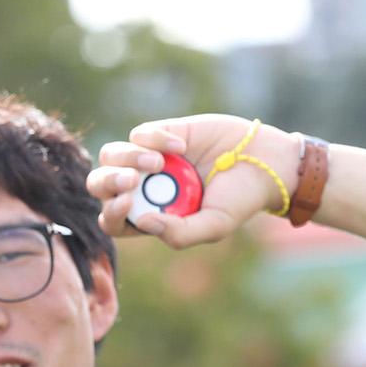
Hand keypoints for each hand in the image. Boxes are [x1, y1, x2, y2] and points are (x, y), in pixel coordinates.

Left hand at [88, 115, 300, 248]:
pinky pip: (138, 134)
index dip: (111, 213)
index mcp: (149, 216)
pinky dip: (155, 138)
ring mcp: (148, 160)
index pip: (112, 220)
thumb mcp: (214, 226)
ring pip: (111, 155)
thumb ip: (179, 233)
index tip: (128, 203)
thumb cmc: (239, 200)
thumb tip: (143, 222)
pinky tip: (182, 146)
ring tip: (158, 162)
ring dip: (127, 158)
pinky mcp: (160, 133)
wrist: (264, 161)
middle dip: (108, 182)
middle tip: (132, 181)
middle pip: (100, 185)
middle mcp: (143, 188)